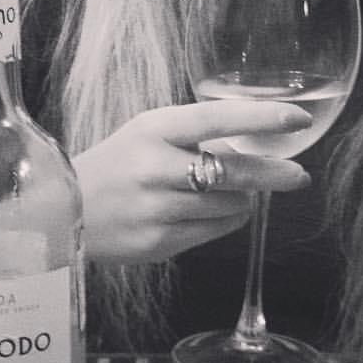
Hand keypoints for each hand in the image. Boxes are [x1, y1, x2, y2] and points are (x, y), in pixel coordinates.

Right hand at [72, 100, 311, 263]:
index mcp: (154, 130)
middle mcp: (154, 168)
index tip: (297, 118)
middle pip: (233, 171)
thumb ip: (196, 135)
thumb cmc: (118, 164)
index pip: (218, 119)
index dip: (262, 119)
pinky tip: (210, 211)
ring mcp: (156, 210)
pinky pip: (215, 231)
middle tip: (298, 175)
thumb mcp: (148, 132)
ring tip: (226, 192)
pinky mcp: (158, 244)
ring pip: (230, 205)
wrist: (63, 211)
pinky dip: (225, 221)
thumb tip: (256, 144)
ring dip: (242, 199)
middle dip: (274, 174)